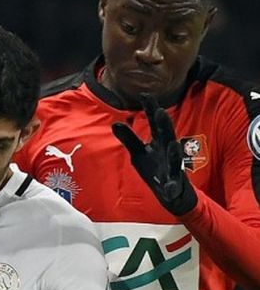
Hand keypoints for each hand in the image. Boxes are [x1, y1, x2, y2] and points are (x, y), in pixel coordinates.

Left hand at [111, 94, 197, 215]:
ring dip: (174, 153)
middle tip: (160, 112)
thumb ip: (129, 139)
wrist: (172, 194)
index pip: (155, 123)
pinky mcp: (174, 185)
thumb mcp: (139, 154)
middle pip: (167, 137)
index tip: (145, 94)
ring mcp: (173, 169)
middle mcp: (168, 152)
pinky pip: (174, 186)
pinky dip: (172, 187)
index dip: (151, 109)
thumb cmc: (155, 169)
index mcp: (159, 142)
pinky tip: (170, 188)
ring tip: (173, 145)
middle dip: (164, 126)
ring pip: (175, 160)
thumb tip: (115, 123)